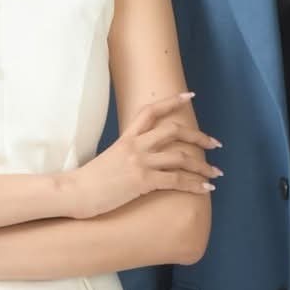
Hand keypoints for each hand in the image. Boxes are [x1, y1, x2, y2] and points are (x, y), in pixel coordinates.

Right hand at [70, 93, 220, 217]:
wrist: (74, 192)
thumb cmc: (89, 180)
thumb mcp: (109, 158)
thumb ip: (127, 153)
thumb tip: (140, 157)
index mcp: (126, 138)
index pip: (151, 111)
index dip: (172, 101)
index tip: (190, 96)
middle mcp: (136, 146)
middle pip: (174, 130)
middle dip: (199, 136)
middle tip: (215, 143)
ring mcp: (139, 162)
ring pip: (181, 157)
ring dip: (203, 166)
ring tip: (216, 174)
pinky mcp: (142, 181)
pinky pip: (176, 180)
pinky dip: (194, 185)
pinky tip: (206, 189)